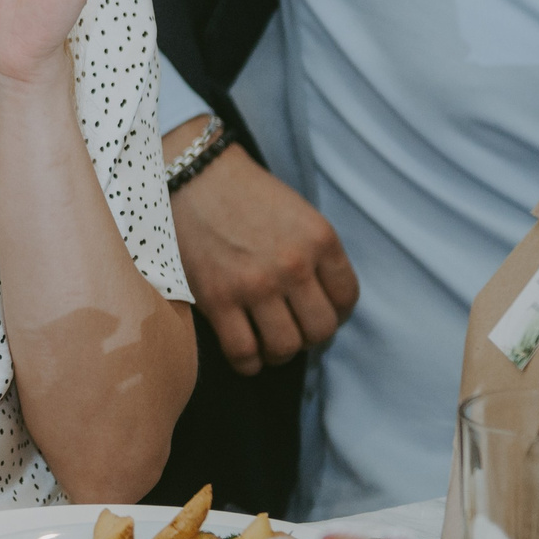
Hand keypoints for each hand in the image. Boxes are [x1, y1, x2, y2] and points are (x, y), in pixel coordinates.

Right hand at [164, 127, 358, 372]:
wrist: (191, 175)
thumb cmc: (245, 193)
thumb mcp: (298, 212)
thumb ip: (316, 254)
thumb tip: (323, 303)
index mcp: (319, 239)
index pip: (347, 299)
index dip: (336, 312)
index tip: (319, 311)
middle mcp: (293, 265)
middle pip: (321, 330)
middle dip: (310, 335)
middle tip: (293, 328)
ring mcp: (255, 285)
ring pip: (286, 347)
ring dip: (280, 352)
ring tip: (269, 342)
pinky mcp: (217, 299)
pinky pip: (243, 353)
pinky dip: (249, 363)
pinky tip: (246, 354)